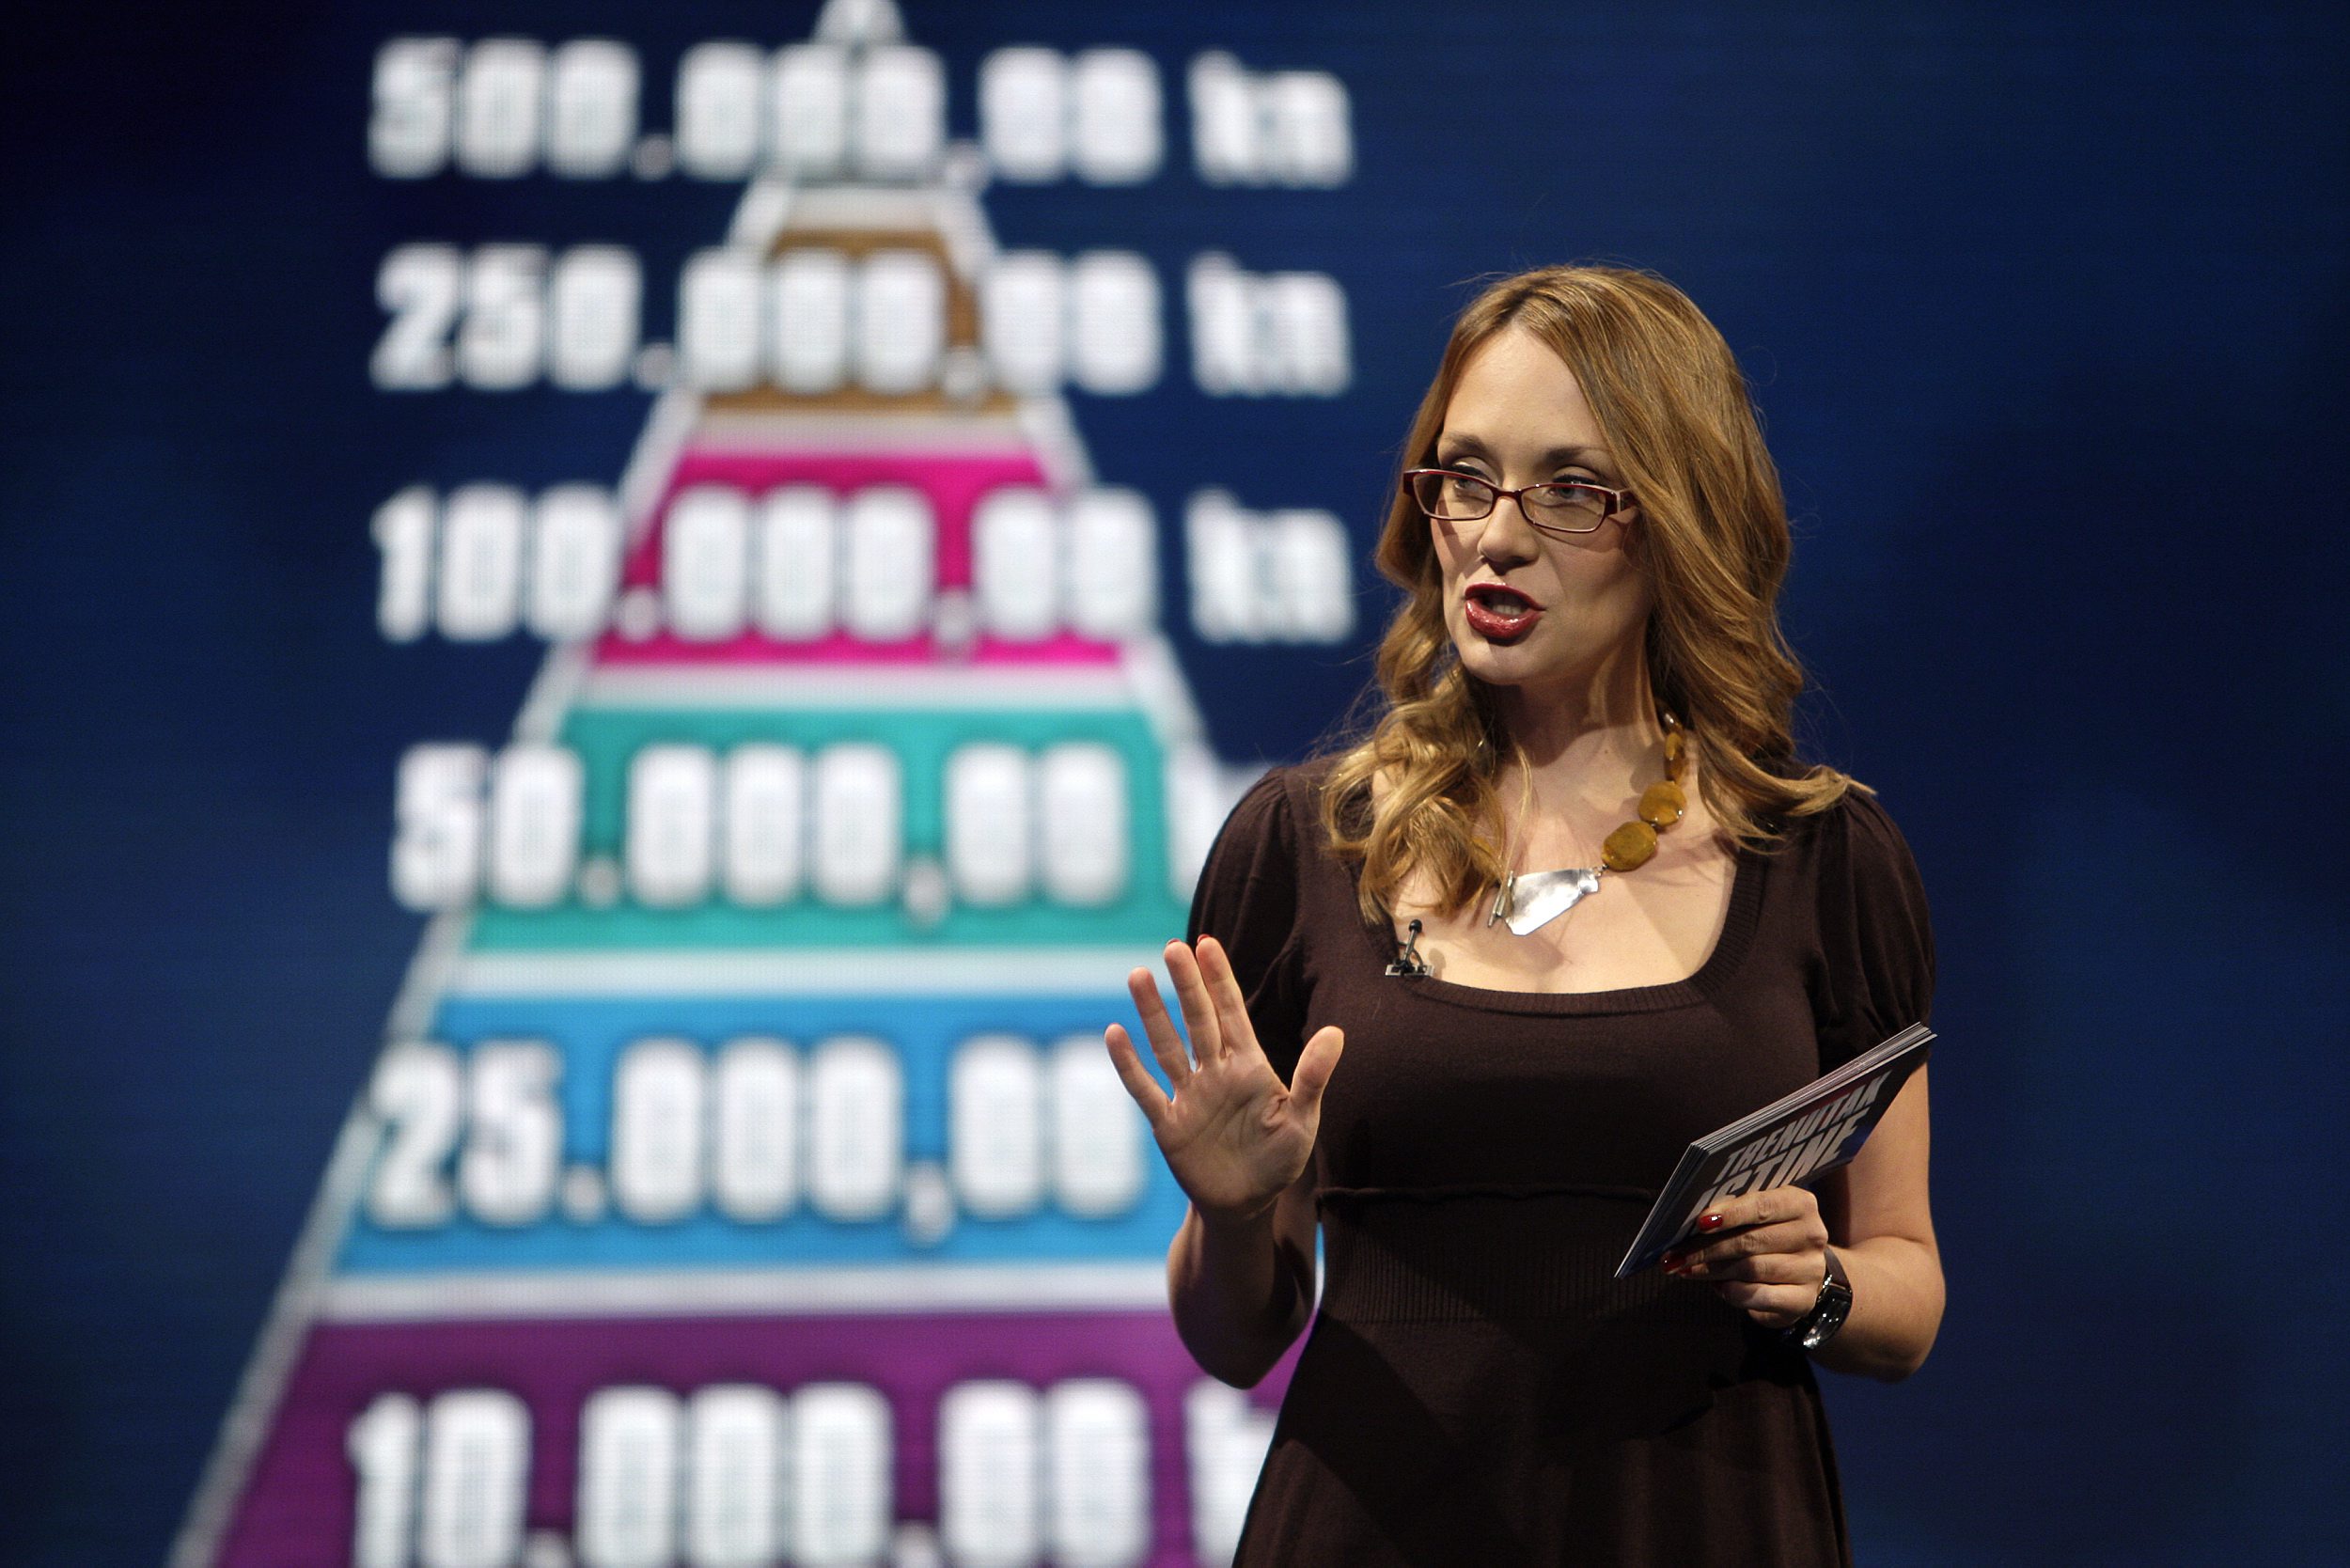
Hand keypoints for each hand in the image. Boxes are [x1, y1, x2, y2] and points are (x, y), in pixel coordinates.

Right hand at [1103, 935, 1344, 1225]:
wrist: (1246, 1205)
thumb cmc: (1278, 1160)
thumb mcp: (1302, 1120)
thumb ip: (1313, 1077)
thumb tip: (1336, 1032)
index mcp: (1248, 1066)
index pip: (1231, 1013)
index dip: (1219, 980)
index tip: (1206, 944)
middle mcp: (1215, 1072)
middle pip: (1198, 1020)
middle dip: (1187, 985)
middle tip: (1173, 947)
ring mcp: (1189, 1096)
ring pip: (1167, 1046)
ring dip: (1153, 1013)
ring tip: (1138, 975)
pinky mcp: (1168, 1124)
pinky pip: (1145, 1090)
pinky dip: (1129, 1064)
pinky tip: (1115, 1034)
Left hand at [1662, 1185, 1831, 1328]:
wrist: (1797, 1276)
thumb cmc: (1766, 1236)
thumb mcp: (1756, 1217)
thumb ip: (1732, 1212)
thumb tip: (1694, 1222)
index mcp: (1800, 1203)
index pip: (1763, 1205)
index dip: (1730, 1213)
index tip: (1700, 1222)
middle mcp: (1812, 1234)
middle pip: (1751, 1240)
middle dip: (1708, 1248)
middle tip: (1677, 1254)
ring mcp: (1810, 1269)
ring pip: (1752, 1268)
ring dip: (1713, 1270)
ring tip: (1686, 1269)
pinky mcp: (1803, 1300)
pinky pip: (1760, 1296)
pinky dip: (1733, 1292)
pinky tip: (1717, 1287)